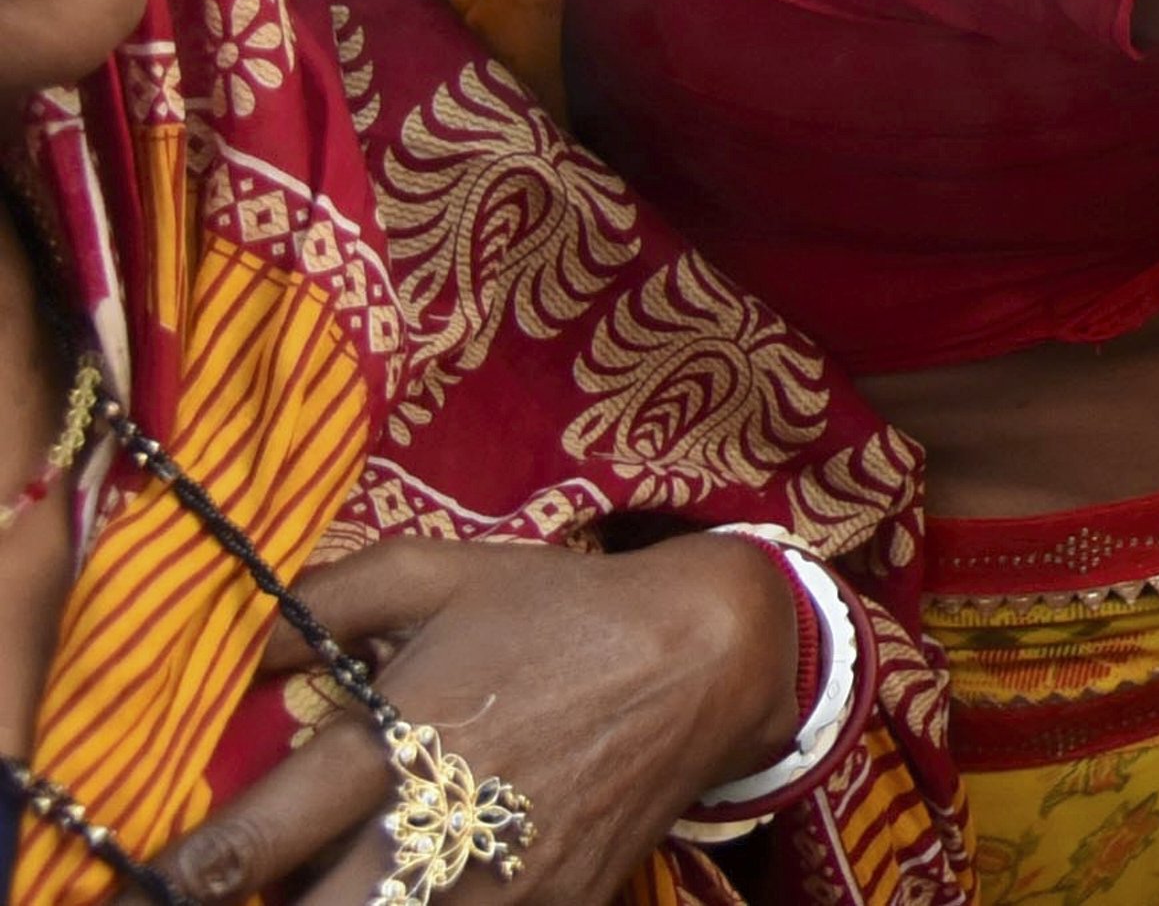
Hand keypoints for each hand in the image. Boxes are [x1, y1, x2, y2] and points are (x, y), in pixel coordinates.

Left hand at [151, 533, 795, 905]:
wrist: (704, 656)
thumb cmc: (559, 607)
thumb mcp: (443, 572)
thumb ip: (326, 601)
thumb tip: (237, 643)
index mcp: (397, 739)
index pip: (250, 845)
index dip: (186, 879)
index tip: (166, 880)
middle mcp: (434, 824)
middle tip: (255, 888)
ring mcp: (493, 884)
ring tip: (348, 879)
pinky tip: (419, 885)